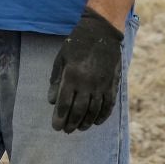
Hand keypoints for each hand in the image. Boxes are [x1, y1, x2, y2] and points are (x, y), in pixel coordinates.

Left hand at [48, 8, 124, 132]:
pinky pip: (108, 105)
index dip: (60, 117)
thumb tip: (52, 101)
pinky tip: (96, 122)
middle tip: (66, 131)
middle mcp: (87, 83)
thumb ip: (56, 80)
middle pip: (79, 110)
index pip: (65, 103)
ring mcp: (102, 84)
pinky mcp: (112, 84)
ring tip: (79, 128)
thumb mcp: (61, 58)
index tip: (56, 127)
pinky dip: (103, 116)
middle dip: (71, 123)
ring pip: (94, 110)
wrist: (101, 32)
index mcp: (72, 76)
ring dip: (86, 122)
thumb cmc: (76, 44)